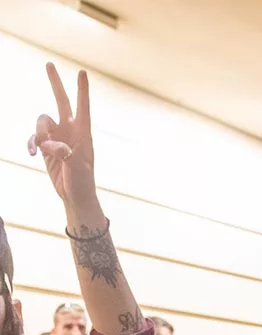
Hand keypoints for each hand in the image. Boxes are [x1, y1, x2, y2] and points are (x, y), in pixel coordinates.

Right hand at [27, 64, 102, 221]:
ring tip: (43, 150)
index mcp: (83, 133)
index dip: (82, 90)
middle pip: (60, 101)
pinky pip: (33, 137)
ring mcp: (57, 136)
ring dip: (39, 135)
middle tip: (49, 64)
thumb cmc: (82, 181)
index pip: (83, 107)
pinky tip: (30, 153)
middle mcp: (70, 130)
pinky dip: (30, 143)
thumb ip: (68, 155)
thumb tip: (58, 146)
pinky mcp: (46, 145)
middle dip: (55, 83)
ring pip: (41, 122)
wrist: (74, 194)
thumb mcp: (78, 169)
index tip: (82, 72)